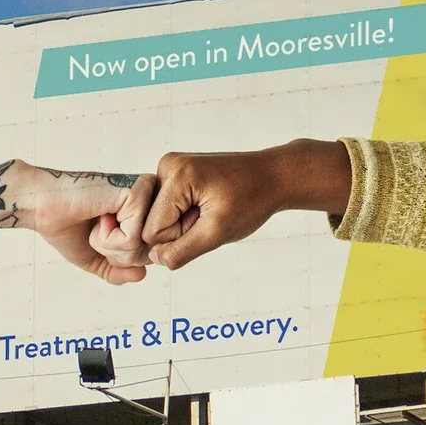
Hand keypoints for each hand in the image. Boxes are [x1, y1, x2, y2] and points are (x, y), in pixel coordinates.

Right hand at [2, 163, 157, 284]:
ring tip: (97, 220)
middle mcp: (152, 199)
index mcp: (146, 210)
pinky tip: (98, 216)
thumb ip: (119, 270)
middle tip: (96, 227)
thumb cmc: (66, 225)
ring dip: (108, 246)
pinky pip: (132, 240)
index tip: (99, 232)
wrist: (42, 207)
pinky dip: (107, 238)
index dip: (118, 257)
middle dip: (114, 254)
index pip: (148, 255)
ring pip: (141, 250)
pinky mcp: (138, 194)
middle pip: (148, 255)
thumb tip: (142, 274)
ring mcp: (148, 195)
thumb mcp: (96, 256)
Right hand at [138, 139, 349, 268]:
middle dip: (180, 228)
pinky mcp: (175, 172)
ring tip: (210, 209)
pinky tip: (205, 204)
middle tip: (210, 215)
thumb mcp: (218, 232)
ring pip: (158, 215)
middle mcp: (166, 165)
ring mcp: (169, 166)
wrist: (273, 176)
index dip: (180, 237)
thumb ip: (182, 251)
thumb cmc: (252, 199)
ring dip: (183, 221)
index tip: (206, 222)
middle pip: (152, 221)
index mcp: (176, 175)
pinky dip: (185, 212)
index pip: (152, 230)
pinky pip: (167, 206)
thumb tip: (153, 259)